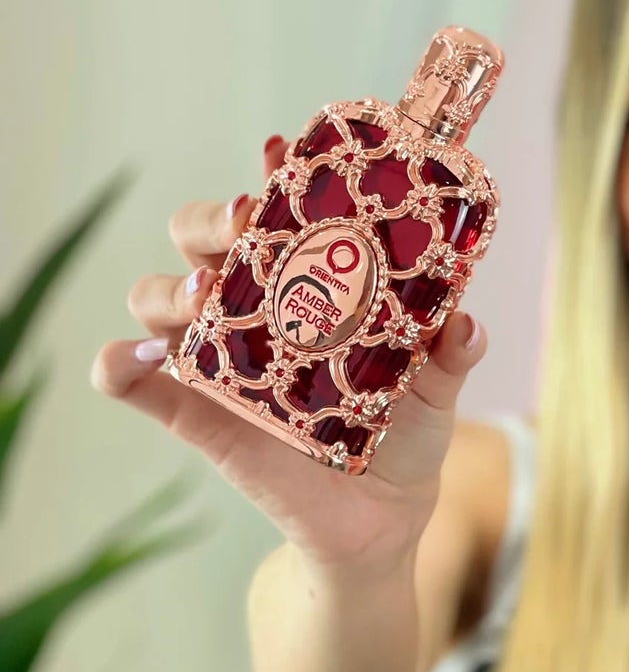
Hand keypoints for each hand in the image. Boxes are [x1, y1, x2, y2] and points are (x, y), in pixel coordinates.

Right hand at [91, 134, 488, 567]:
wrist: (383, 516)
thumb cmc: (406, 432)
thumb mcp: (438, 389)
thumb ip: (450, 354)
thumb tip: (465, 324)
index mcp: (310, 285)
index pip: (280, 214)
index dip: (276, 177)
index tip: (282, 155)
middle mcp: (256, 310)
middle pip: (204, 240)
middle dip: (212, 219)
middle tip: (244, 224)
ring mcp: (221, 360)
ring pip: (161, 298)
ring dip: (169, 286)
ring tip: (205, 294)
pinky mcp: (199, 416)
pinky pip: (137, 382)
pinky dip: (120, 364)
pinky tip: (134, 359)